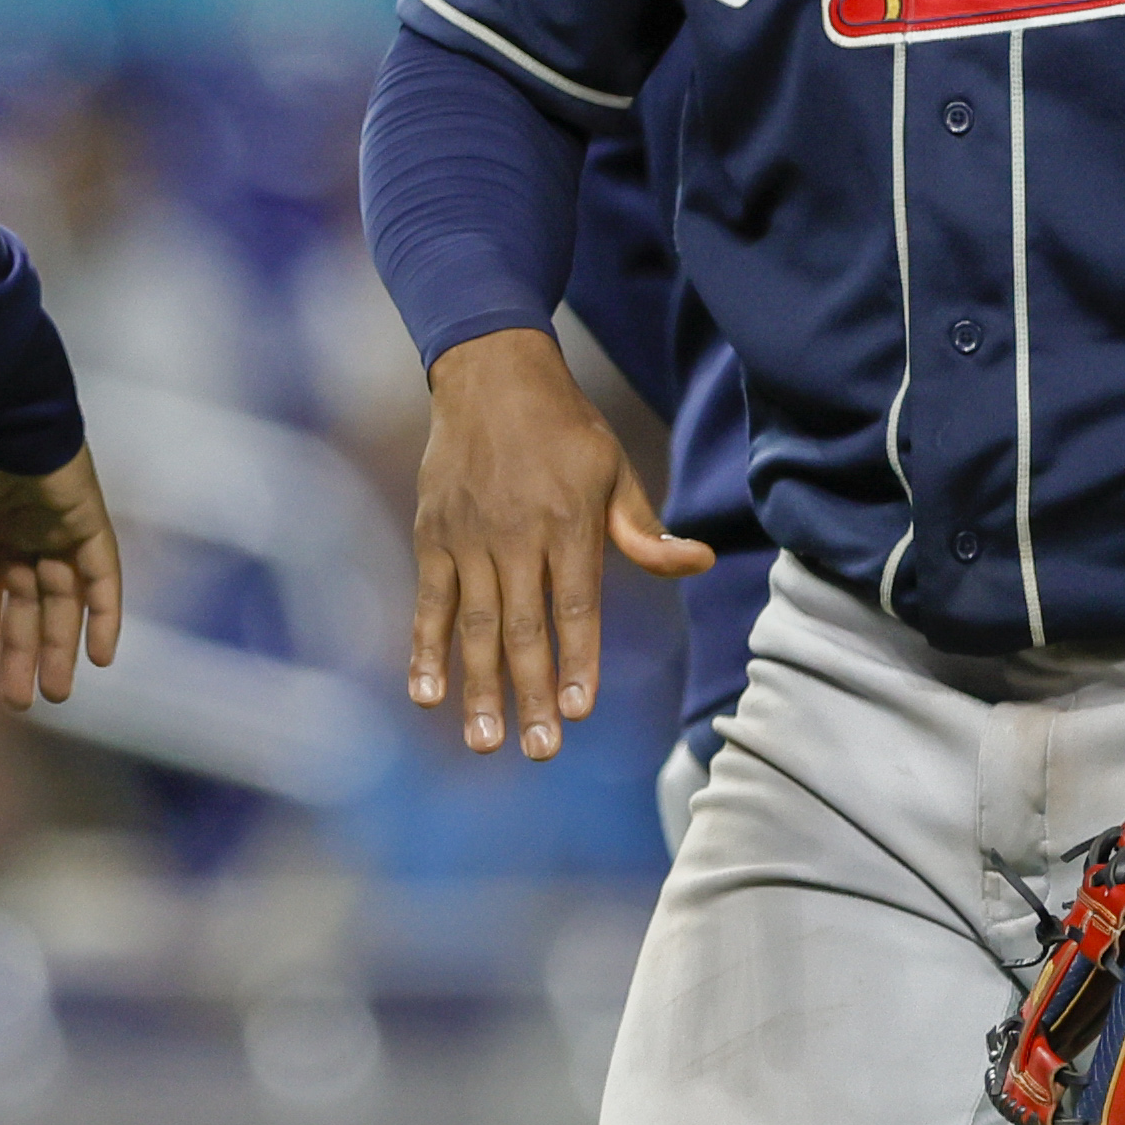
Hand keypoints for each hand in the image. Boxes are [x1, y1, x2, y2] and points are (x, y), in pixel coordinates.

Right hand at [0, 426, 124, 710]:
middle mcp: (25, 524)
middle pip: (30, 599)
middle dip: (24, 649)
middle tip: (21, 700)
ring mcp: (58, 521)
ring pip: (64, 597)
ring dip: (60, 645)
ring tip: (55, 695)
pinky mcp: (87, 517)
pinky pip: (102, 574)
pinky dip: (104, 613)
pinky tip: (101, 657)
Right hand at [411, 326, 712, 758]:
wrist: (490, 373)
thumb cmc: (565, 429)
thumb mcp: (614, 470)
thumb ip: (645, 530)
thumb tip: (700, 562)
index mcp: (568, 522)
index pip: (575, 605)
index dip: (577, 659)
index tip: (580, 710)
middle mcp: (516, 534)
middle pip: (522, 627)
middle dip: (531, 693)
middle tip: (539, 751)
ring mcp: (468, 537)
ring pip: (473, 624)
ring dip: (479, 687)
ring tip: (486, 741)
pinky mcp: (432, 535)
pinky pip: (428, 601)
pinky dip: (424, 649)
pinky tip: (426, 696)